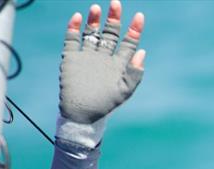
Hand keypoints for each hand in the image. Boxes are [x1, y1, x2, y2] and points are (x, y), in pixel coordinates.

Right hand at [59, 1, 145, 123]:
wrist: (82, 113)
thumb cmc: (106, 104)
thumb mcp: (124, 90)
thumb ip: (134, 72)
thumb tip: (142, 52)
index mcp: (119, 64)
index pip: (128, 44)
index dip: (134, 30)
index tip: (139, 17)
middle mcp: (104, 57)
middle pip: (110, 34)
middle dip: (114, 19)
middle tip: (116, 3)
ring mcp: (88, 56)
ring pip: (92, 33)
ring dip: (94, 21)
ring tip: (96, 7)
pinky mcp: (72, 58)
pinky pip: (72, 39)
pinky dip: (74, 28)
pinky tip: (78, 17)